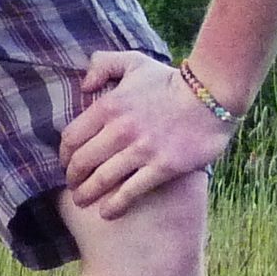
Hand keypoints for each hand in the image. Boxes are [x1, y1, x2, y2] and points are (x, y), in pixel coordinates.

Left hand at [58, 51, 232, 219]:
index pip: (72, 137)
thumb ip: (103, 65)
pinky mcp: (161, 167)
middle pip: (82, 162)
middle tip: (73, 186)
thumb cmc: (171, 81)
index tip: (66, 163)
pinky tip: (107, 213)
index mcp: (109, 106)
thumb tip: (84, 85)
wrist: (211, 96)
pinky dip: (114, 205)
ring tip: (83, 202)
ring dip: (87, 194)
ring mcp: (141, 150)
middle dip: (73, 178)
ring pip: (101, 180)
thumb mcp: (134, 62)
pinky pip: (130, 192)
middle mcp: (120, 130)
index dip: (64, 154)